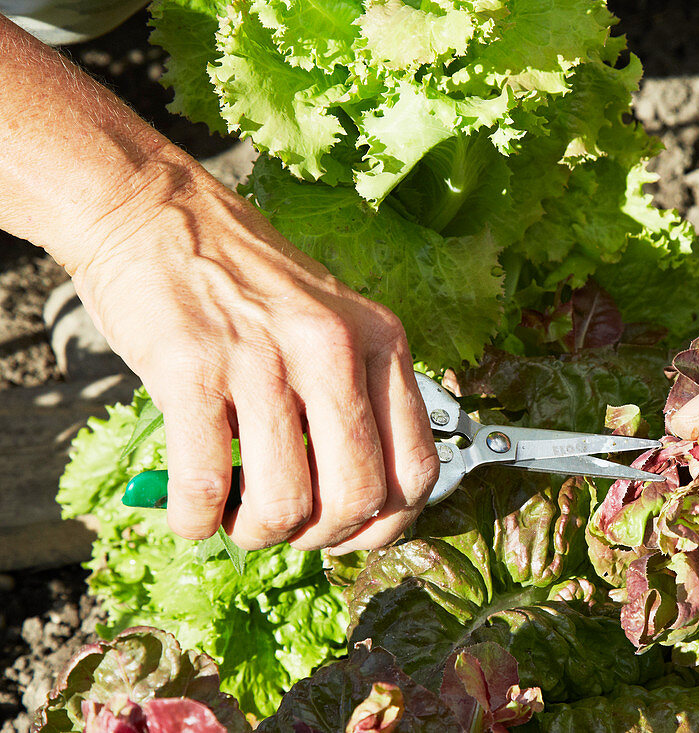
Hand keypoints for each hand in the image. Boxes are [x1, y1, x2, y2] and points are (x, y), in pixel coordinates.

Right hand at [73, 156, 438, 550]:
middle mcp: (333, 349)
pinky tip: (193, 511)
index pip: (417, 466)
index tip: (352, 531)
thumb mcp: (331, 322)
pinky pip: (206, 484)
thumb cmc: (244, 282)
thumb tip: (360, 502)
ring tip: (237, 516)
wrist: (154, 212)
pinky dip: (197, 521)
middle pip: (359, 497)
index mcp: (379, 340)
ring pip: (284, 503)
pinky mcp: (192, 369)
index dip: (388, 523)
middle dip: (322, 538)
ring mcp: (263, 358)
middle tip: (290, 529)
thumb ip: (356, 396)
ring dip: (257, 533)